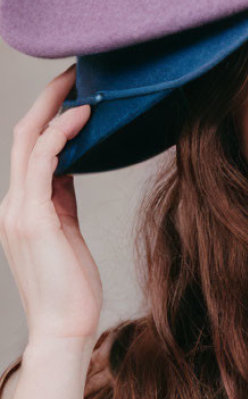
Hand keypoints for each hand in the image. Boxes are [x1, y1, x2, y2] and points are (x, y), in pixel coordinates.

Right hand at [0, 64, 101, 343]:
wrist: (65, 327)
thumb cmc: (72, 284)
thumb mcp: (66, 230)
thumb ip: (62, 197)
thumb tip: (73, 163)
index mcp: (21, 204)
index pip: (29, 146)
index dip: (49, 114)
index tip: (75, 89)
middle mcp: (12, 202)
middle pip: (23, 135)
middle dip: (48, 99)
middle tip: (76, 71)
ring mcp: (17, 210)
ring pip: (28, 141)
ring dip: (54, 106)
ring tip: (82, 82)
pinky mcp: (32, 219)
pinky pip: (42, 163)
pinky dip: (61, 134)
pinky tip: (83, 115)